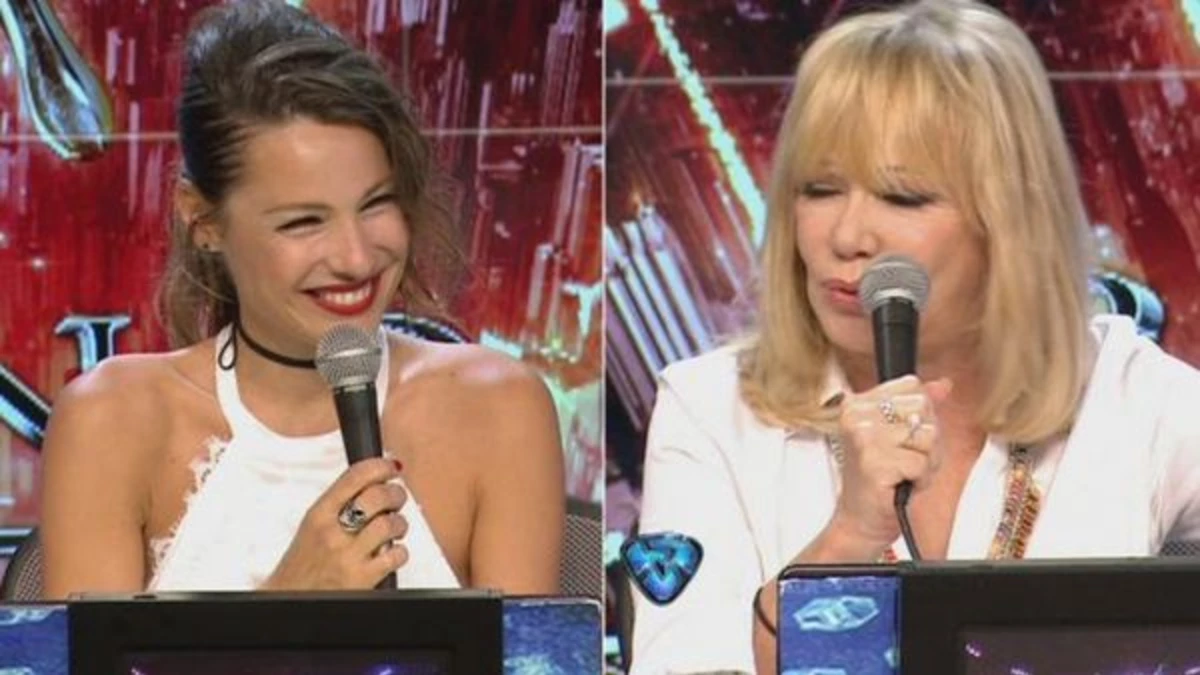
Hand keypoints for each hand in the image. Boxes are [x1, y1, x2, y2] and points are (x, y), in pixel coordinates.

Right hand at [263, 457, 409, 589]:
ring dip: (400, 524)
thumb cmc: (303, 564)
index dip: (381, 466)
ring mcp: (348, 556)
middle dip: (396, 494)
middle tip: (397, 499)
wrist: (288, 601)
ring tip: (394, 529)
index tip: (391, 468)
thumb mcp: (312, 526)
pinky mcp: (362, 579)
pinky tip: (391, 553)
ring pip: (390, 524)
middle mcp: (332, 533)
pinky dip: (400, 552)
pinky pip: (396, 555)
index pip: (355, 476)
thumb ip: (339, 503)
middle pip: (378, 496)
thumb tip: (375, 479)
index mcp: (318, 514)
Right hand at [826, 375, 952, 556]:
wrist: (860, 519)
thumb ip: (920, 405)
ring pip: (927, 435)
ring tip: (903, 472)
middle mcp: (856, 415)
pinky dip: (919, 478)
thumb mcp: (901, 436)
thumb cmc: (880, 480)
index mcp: (858, 403)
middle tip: (903, 459)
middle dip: (925, 439)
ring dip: (925, 460)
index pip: (912, 386)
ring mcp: (863, 438)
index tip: (901, 438)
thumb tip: (944, 384)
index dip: (920, 415)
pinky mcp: (874, 462)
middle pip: (922, 407)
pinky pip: (922, 462)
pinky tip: (900, 484)